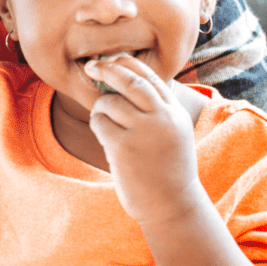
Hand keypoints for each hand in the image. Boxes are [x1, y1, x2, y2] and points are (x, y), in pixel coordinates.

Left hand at [83, 56, 205, 225]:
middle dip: (108, 68)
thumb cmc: (168, 170)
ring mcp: (143, 132)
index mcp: (175, 113)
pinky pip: (100, 123)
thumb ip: (157, 110)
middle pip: (130, 81)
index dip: (128, 64)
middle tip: (92, 65)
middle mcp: (162, 118)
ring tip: (103, 118)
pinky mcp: (123, 147)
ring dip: (100, 106)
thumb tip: (124, 82)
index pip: (150, 77)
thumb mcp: (174, 134)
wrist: (172, 206)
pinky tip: (103, 135)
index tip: (113, 59)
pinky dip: (97, 124)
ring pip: (110, 102)